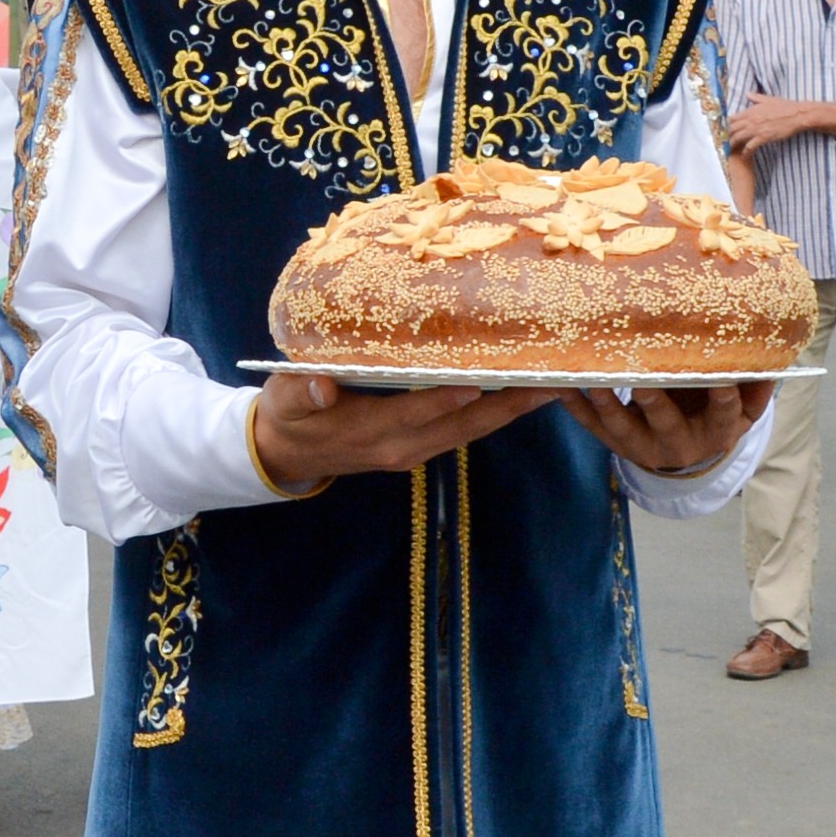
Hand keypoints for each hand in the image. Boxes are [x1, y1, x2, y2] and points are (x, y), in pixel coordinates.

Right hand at [246, 371, 552, 488]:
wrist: (287, 454)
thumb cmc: (287, 414)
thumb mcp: (283, 399)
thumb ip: (301, 391)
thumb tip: (320, 387)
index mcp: (369, 432)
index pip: (415, 412)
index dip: (445, 399)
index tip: (481, 383)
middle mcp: (400, 447)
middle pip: (463, 427)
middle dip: (508, 405)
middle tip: (552, 383)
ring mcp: (413, 451)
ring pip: (471, 432)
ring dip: (512, 410)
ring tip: (552, 385)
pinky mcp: (419, 447)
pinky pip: (464, 432)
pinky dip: (494, 413)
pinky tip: (518, 393)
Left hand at [561, 379, 771, 478]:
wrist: (687, 457)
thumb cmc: (715, 417)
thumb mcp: (743, 411)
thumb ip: (755, 387)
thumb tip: (771, 359)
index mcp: (715, 431)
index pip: (722, 411)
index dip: (722, 394)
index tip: (719, 375)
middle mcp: (677, 444)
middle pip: (665, 423)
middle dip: (653, 402)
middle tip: (641, 380)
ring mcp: (642, 446)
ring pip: (621, 427)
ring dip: (606, 403)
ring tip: (592, 380)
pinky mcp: (614, 443)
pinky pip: (592, 426)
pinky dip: (575, 407)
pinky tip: (561, 386)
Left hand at [720, 91, 813, 154]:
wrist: (796, 115)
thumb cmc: (784, 106)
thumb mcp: (768, 99)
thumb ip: (756, 97)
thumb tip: (748, 94)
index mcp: (751, 110)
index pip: (732, 118)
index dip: (726, 125)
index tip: (724, 130)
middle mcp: (751, 120)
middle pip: (731, 129)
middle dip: (726, 136)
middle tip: (724, 141)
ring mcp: (756, 129)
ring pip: (737, 138)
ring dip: (732, 144)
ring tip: (731, 149)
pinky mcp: (763, 137)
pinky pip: (749, 146)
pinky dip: (746, 152)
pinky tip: (745, 155)